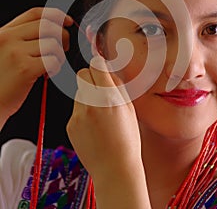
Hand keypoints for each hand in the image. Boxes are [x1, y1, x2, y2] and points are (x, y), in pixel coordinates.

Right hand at [0, 7, 72, 125]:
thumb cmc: (0, 82)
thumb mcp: (4, 51)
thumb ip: (22, 39)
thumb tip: (53, 30)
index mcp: (4, 32)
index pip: (35, 13)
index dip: (56, 15)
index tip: (67, 21)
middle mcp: (8, 38)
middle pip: (47, 26)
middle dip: (63, 35)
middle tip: (63, 49)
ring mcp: (16, 53)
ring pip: (53, 44)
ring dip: (59, 55)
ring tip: (51, 66)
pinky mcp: (24, 69)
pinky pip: (53, 61)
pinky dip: (56, 67)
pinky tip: (48, 74)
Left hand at [67, 55, 151, 208]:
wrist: (115, 168)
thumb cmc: (127, 140)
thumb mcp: (129, 108)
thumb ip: (117, 86)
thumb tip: (108, 70)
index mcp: (109, 97)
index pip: (96, 65)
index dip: (99, 64)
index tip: (101, 68)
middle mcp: (91, 103)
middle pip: (82, 74)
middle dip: (90, 77)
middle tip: (99, 89)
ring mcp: (78, 114)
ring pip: (78, 92)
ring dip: (87, 96)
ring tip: (99, 114)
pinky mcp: (70, 125)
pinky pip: (75, 109)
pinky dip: (82, 112)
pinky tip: (93, 126)